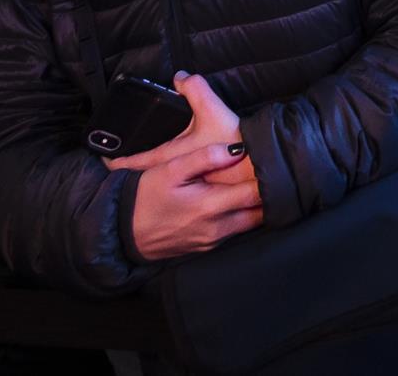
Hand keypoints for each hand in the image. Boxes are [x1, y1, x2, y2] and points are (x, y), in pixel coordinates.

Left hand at [105, 74, 258, 191]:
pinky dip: (174, 193)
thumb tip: (181, 75)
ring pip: (164, 189)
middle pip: (147, 180)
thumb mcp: (214, 110)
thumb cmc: (236, 143)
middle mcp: (179, 179)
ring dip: (151, 186)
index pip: (138, 162)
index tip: (103, 160)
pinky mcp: (207, 199)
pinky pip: (183, 196)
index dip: (118, 161)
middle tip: (115, 174)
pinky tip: (175, 191)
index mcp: (174, 159)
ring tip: (138, 184)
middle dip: (131, 177)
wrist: (263, 171)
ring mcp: (192, 192)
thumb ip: (195, 89)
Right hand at [126, 144, 265, 261]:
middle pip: (260, 211)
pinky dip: (243, 217)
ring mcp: (213, 240)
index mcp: (211, 206)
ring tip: (262, 184)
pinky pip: (235, 232)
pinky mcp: (207, 247)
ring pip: (250, 223)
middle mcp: (217, 227)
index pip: (255, 193)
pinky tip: (240, 202)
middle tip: (274, 172)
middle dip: (270, 193)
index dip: (269, 177)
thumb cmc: (144, 198)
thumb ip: (204, 158)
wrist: (123, 233)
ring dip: (258, 206)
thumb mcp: (170, 170)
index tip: (274, 161)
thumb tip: (236, 149)